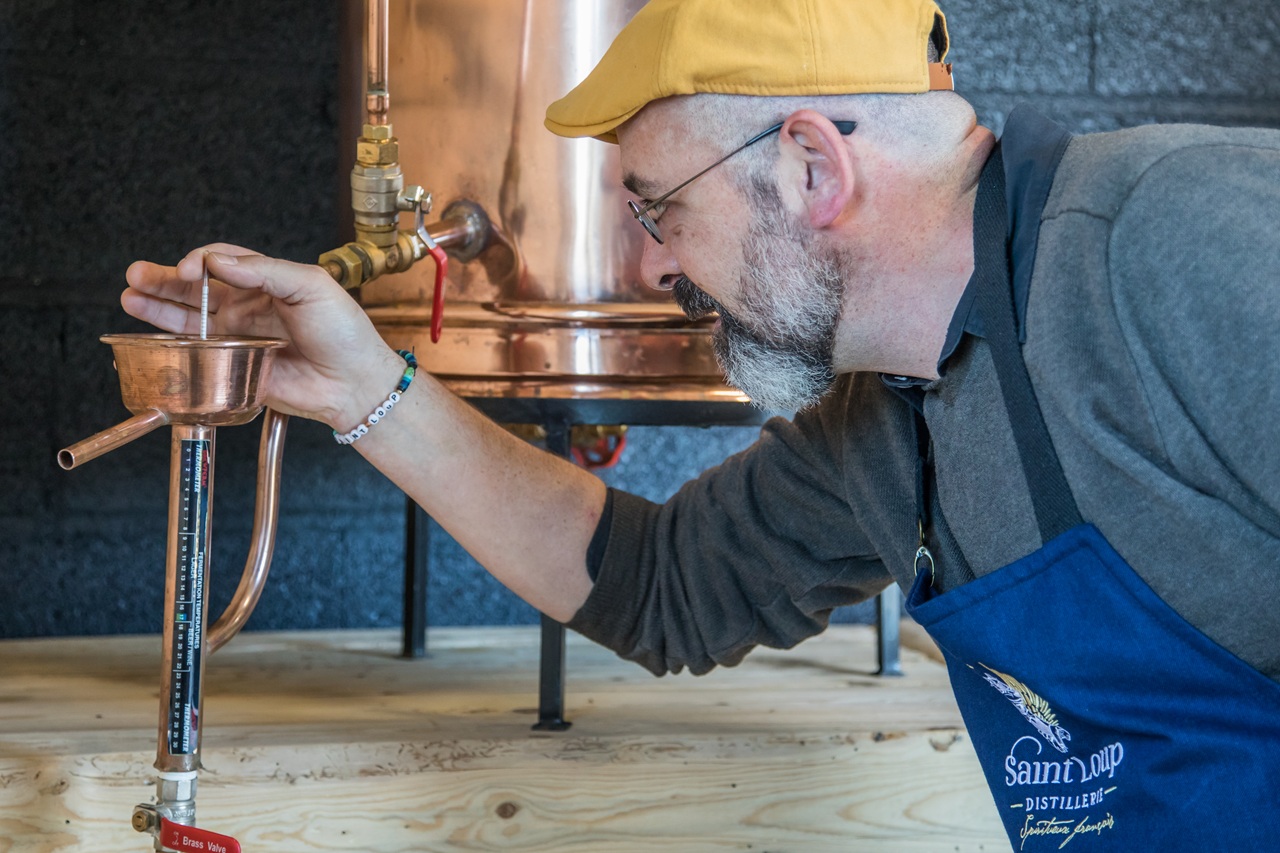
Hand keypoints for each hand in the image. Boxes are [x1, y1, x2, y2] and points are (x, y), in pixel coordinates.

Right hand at [123, 244, 406, 428]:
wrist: (354, 382)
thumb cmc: (343, 332)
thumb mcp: (313, 286)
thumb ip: (267, 271)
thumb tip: (221, 262)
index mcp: (266, 282)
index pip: (223, 262)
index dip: (203, 261)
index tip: (193, 269)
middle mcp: (246, 308)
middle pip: (196, 288)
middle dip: (164, 279)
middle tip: (137, 274)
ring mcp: (236, 338)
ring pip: (187, 318)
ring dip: (157, 306)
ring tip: (129, 296)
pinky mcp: (231, 367)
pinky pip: (196, 355)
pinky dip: (170, 344)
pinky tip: (146, 332)